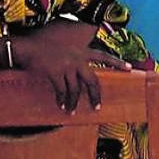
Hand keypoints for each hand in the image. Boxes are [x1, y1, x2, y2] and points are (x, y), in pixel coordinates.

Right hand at [15, 21, 130, 112]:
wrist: (28, 47)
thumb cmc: (44, 48)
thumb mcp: (65, 49)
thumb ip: (74, 57)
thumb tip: (78, 72)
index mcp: (82, 51)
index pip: (104, 57)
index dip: (117, 63)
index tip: (130, 68)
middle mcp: (78, 58)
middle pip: (92, 80)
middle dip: (95, 95)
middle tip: (97, 107)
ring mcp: (67, 66)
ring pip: (75, 89)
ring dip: (73, 102)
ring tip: (71, 111)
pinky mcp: (56, 73)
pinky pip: (62, 91)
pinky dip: (62, 100)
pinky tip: (62, 106)